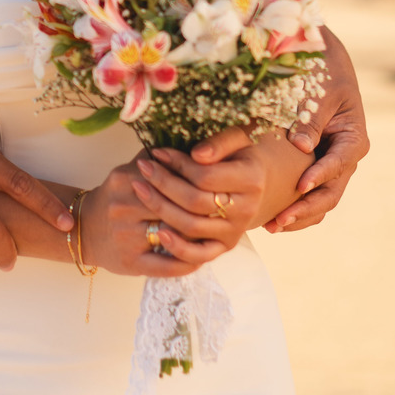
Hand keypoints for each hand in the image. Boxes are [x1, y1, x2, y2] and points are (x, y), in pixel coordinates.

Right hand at [80, 158, 229, 276]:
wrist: (84, 229)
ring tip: (217, 232)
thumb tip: (185, 144)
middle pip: (173, 207)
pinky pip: (166, 266)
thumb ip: (152, 158)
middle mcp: (123, 208)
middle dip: (200, 210)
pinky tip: (201, 259)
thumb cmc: (115, 198)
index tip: (215, 184)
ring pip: (172, 236)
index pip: (169, 179)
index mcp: (125, 180)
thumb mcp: (127, 172)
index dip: (194, 182)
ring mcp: (126, 237)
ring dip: (198, 236)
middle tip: (222, 209)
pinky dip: (187, 263)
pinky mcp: (130, 263)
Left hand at [131, 137, 269, 247]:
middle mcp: (247, 209)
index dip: (178, 164)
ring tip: (139, 188)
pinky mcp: (224, 246)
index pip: (206, 176)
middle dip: (163, 183)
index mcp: (252, 180)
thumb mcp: (236, 139)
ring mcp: (235, 231)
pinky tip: (158, 232)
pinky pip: (199, 255)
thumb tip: (198, 154)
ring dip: (161, 207)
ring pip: (191, 226)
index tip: (157, 152)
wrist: (254, 181)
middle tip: (142, 167)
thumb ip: (218, 143)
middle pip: (195, 201)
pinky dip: (177, 247)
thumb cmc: (238, 154)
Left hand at [271, 25, 368, 230]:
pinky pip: (308, 195)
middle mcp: (346, 159)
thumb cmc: (323, 75)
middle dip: (306, 208)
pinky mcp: (315, 169)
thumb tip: (301, 145)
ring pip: (321, 200)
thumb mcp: (320, 92)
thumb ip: (311, 118)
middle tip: (280, 219)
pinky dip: (294, 207)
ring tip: (273, 226)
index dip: (320, 176)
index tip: (299, 186)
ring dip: (299, 215)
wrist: (324, 67)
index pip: (338, 164)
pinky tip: (271, 217)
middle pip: (331, 192)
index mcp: (353, 139)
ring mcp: (331, 168)